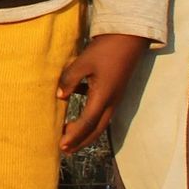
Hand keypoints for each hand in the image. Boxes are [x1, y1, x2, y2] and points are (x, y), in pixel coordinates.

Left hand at [57, 31, 147, 153]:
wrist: (129, 38)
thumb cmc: (106, 49)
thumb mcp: (83, 62)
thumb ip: (70, 79)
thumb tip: (59, 96)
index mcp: (103, 96)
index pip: (87, 123)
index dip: (74, 136)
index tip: (62, 145)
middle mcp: (111, 101)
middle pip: (96, 130)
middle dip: (81, 142)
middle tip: (65, 150)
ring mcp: (114, 97)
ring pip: (100, 122)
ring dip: (85, 131)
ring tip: (69, 136)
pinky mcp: (114, 90)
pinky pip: (101, 110)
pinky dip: (89, 116)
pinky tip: (74, 106)